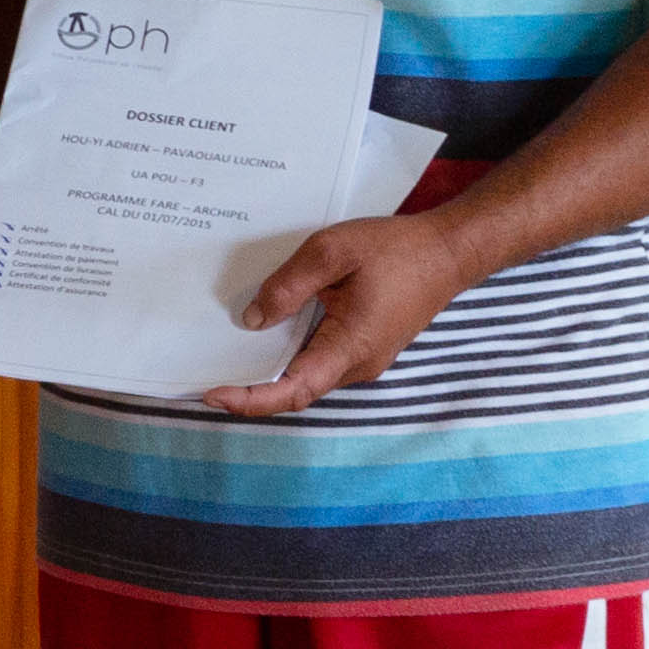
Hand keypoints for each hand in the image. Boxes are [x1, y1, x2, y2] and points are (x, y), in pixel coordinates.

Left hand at [202, 206, 475, 419]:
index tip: (212, 395)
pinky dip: (286, 356)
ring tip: (220, 361)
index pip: (295, 389)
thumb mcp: (332, 252)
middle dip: (250, 390)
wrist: (449, 251)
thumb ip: (289, 286)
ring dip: (266, 373)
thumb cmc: (397, 249)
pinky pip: (318, 359)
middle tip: (199, 379)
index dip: (251, 400)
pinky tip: (259, 339)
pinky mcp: (363, 346)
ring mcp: (363, 358)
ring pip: (306, 375)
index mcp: (352, 347)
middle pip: (295, 388)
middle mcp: (359, 363)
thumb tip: (252, 320)